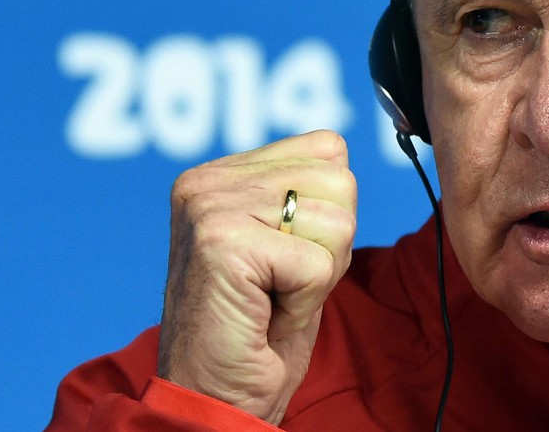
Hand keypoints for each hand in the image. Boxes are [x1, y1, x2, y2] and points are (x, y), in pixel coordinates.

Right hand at [156, 130, 357, 423]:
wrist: (216, 398)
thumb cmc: (259, 331)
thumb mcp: (290, 242)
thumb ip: (306, 192)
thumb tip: (339, 150)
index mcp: (223, 174)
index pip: (329, 150)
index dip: (329, 214)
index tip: (287, 258)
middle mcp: (208, 182)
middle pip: (341, 182)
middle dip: (329, 246)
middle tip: (281, 285)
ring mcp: (210, 207)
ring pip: (337, 221)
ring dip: (318, 275)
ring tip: (272, 298)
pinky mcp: (222, 243)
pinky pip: (318, 264)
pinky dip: (305, 301)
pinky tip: (265, 315)